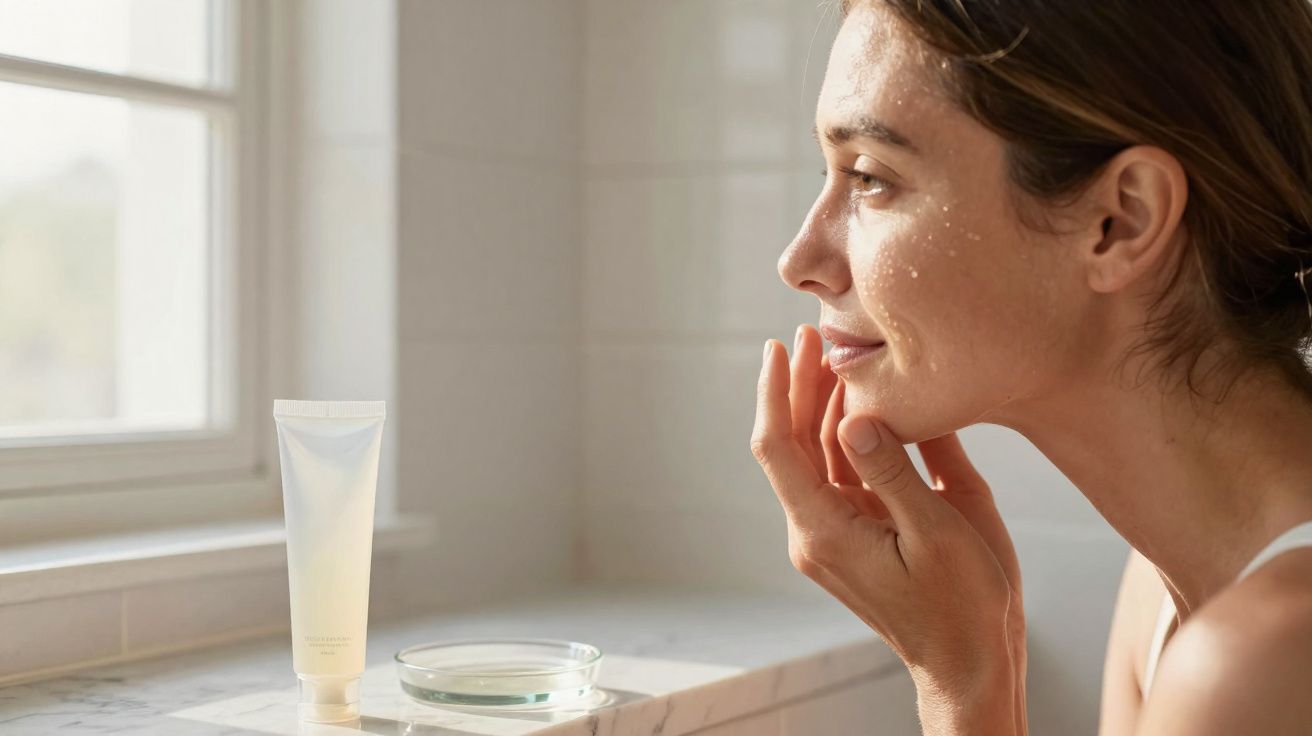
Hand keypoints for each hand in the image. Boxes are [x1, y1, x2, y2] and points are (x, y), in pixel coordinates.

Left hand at [750, 324, 1026, 732]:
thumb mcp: (939, 531)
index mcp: (824, 531)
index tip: (781, 346)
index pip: (777, 448)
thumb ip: (895, 471)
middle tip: (816, 332)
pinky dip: (852, 433)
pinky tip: (868, 399)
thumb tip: (853, 415)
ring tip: (841, 353)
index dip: (775, 392)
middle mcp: (816, 530)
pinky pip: (845, 473)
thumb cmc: (963, 606)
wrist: (970, 665)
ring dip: (825, 404)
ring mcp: (833, 533)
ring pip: (818, 455)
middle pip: (793, 444)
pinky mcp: (856, 534)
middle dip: (801, 385)